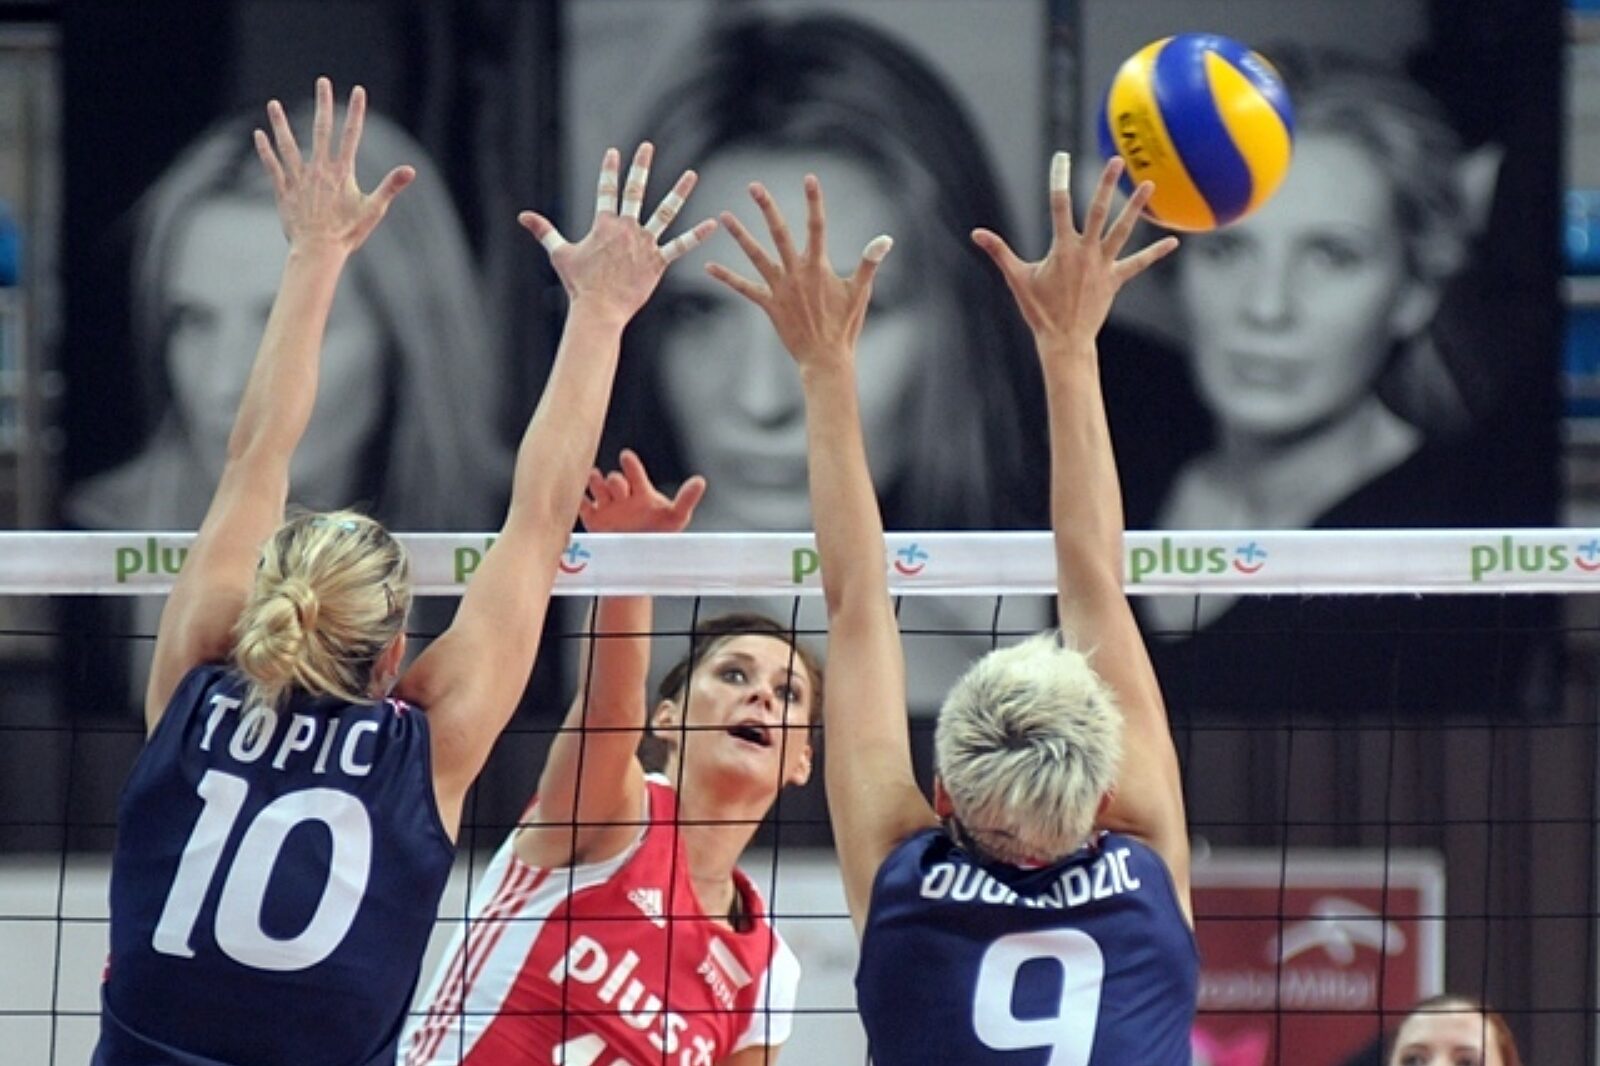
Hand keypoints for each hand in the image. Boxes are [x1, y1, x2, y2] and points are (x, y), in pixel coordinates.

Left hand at [254, 77, 413, 253]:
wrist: (319, 251)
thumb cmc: (348, 233)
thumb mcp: (374, 210)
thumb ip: (391, 186)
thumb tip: (411, 170)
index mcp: (342, 172)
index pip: (351, 135)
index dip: (356, 112)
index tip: (358, 91)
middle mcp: (319, 170)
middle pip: (321, 130)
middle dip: (323, 104)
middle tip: (322, 82)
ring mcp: (299, 178)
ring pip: (288, 144)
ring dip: (280, 123)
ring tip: (273, 104)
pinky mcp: (284, 191)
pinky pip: (272, 166)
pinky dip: (265, 150)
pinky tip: (259, 135)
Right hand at [519, 143, 716, 321]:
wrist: (599, 310)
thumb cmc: (579, 285)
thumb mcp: (560, 254)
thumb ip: (545, 231)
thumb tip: (522, 216)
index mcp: (603, 224)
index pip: (606, 190)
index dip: (609, 169)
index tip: (615, 152)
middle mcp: (626, 228)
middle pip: (635, 191)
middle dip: (641, 166)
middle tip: (648, 146)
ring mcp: (644, 243)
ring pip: (665, 212)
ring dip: (679, 192)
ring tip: (692, 174)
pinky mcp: (658, 261)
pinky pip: (681, 246)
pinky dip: (697, 235)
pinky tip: (713, 223)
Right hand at [579, 448, 705, 533]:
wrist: (641, 562)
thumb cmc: (660, 535)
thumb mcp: (675, 518)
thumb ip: (686, 499)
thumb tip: (700, 481)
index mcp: (640, 492)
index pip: (634, 472)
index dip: (630, 464)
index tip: (626, 457)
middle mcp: (622, 496)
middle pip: (614, 480)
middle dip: (616, 481)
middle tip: (620, 489)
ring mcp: (606, 507)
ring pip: (596, 486)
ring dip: (596, 482)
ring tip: (598, 481)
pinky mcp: (593, 520)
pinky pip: (582, 505)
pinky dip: (579, 499)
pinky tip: (579, 497)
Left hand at [706, 175, 892, 370]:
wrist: (825, 357)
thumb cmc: (845, 325)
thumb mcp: (860, 291)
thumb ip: (869, 262)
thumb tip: (885, 239)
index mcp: (818, 266)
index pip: (817, 226)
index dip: (814, 201)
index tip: (809, 179)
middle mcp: (796, 273)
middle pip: (780, 233)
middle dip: (767, 208)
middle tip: (754, 186)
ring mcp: (780, 288)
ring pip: (756, 256)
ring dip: (740, 236)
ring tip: (723, 216)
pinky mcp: (769, 305)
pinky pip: (744, 288)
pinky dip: (727, 277)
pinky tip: (708, 267)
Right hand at [971, 153, 1177, 352]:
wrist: (1064, 340)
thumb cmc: (1039, 311)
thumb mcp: (1016, 278)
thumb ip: (998, 252)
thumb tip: (975, 233)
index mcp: (1062, 248)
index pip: (1059, 205)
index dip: (1059, 179)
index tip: (1061, 157)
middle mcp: (1085, 252)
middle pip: (1099, 211)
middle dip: (1107, 184)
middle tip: (1117, 160)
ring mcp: (1103, 265)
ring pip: (1123, 230)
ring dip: (1136, 207)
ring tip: (1149, 184)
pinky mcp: (1115, 280)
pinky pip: (1138, 264)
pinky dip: (1155, 253)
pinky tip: (1173, 241)